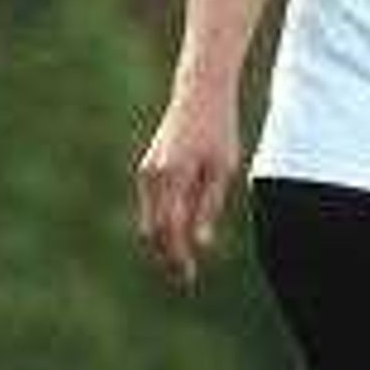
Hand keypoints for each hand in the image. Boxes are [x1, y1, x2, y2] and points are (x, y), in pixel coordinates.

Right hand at [134, 85, 241, 287]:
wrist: (199, 93)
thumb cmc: (218, 130)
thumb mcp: (222, 169)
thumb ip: (208, 206)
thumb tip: (200, 243)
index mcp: (173, 177)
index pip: (170, 229)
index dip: (177, 256)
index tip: (188, 276)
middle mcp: (153, 177)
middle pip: (152, 230)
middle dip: (166, 255)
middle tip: (184, 277)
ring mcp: (147, 173)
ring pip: (148, 220)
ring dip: (162, 242)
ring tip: (182, 262)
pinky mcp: (148, 169)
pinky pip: (151, 206)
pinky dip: (161, 224)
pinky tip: (179, 234)